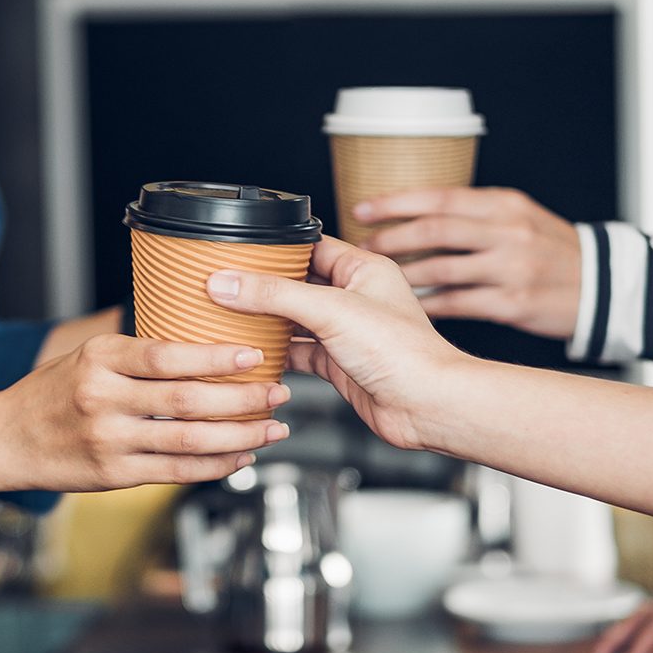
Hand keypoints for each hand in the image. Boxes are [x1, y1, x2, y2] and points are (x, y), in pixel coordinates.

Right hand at [0, 334, 290, 492]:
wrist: (4, 439)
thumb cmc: (55, 391)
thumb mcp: (90, 355)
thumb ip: (140, 354)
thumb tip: (208, 343)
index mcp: (101, 358)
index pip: (168, 355)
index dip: (216, 357)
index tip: (254, 355)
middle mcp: (103, 398)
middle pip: (187, 400)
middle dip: (242, 398)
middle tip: (279, 392)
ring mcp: (108, 440)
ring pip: (188, 440)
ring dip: (239, 435)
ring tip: (273, 428)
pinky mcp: (113, 475)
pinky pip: (176, 472)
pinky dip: (215, 465)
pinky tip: (241, 455)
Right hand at [205, 237, 468, 450]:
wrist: (426, 406)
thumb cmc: (403, 353)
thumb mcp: (331, 311)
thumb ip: (276, 295)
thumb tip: (230, 282)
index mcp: (363, 269)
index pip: (310, 246)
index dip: (275, 248)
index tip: (239, 251)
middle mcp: (355, 297)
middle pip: (298, 283)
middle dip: (264, 286)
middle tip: (226, 284)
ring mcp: (346, 332)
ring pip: (295, 319)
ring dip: (267, 320)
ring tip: (230, 315)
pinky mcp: (339, 365)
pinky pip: (299, 352)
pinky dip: (277, 353)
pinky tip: (253, 352)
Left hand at [355, 187, 581, 338]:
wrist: (603, 285)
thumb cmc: (552, 250)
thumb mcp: (520, 216)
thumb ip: (474, 213)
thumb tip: (414, 215)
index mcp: (504, 204)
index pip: (440, 197)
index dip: (396, 202)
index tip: (362, 209)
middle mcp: (508, 233)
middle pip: (436, 230)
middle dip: (392, 238)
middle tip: (362, 248)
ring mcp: (511, 269)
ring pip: (442, 269)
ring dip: (404, 274)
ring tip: (378, 279)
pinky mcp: (513, 303)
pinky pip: (457, 304)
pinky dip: (428, 305)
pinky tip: (408, 306)